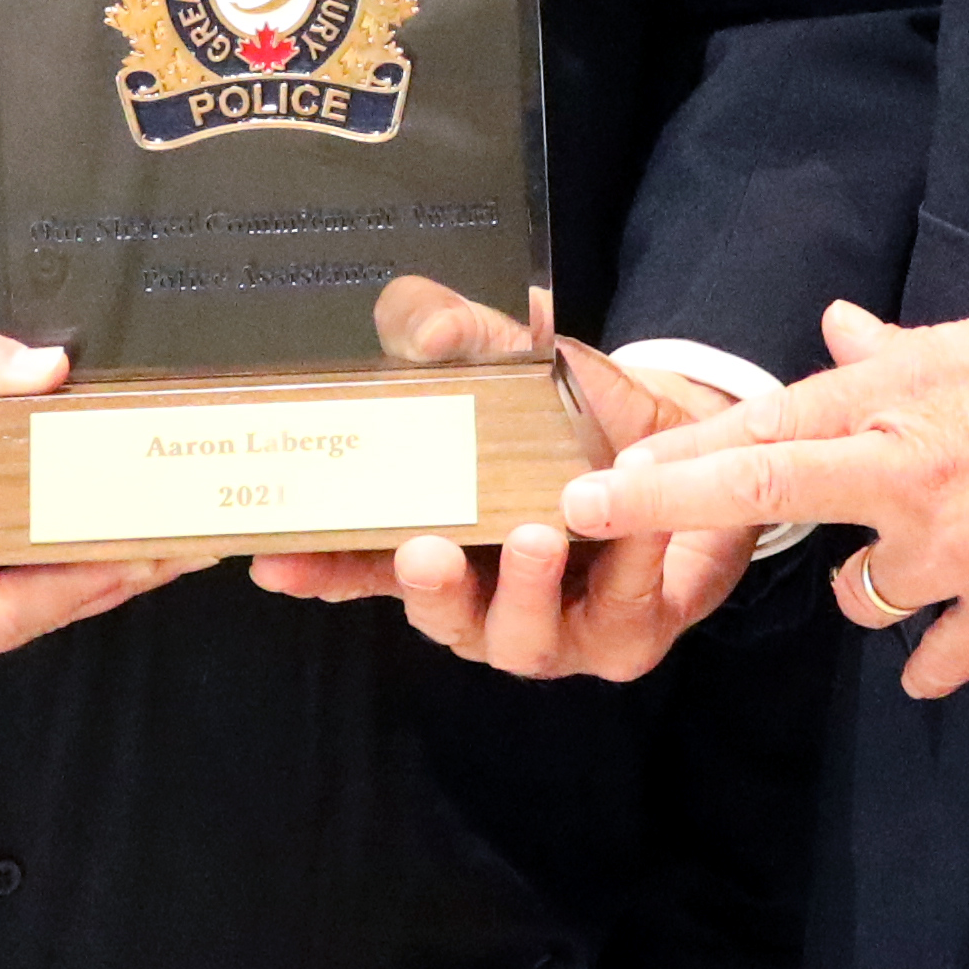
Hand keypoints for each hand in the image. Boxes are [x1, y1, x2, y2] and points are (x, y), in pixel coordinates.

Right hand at [0, 319, 183, 687]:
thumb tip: (51, 369)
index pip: (2, 605)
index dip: (77, 583)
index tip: (141, 552)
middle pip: (19, 626)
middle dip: (101, 587)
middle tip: (176, 551)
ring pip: (17, 635)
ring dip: (91, 597)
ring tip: (164, 557)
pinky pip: (3, 634)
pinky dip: (59, 602)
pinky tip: (114, 569)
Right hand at [244, 279, 756, 683]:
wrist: (694, 442)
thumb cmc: (584, 415)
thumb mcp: (523, 356)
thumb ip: (468, 333)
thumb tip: (428, 327)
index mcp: (444, 537)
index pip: (364, 562)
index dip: (320, 567)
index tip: (275, 562)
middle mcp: (486, 597)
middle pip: (436, 614)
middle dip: (427, 588)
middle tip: (425, 551)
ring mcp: (554, 628)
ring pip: (519, 638)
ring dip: (524, 590)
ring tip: (537, 536)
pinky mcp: (624, 641)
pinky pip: (620, 615)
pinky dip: (628, 567)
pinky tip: (638, 525)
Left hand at [564, 292, 968, 702]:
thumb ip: (905, 354)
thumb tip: (834, 337)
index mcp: (911, 397)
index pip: (764, 425)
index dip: (670, 456)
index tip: (593, 475)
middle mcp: (917, 474)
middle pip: (762, 494)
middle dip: (662, 509)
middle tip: (586, 521)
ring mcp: (965, 553)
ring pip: (858, 598)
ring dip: (872, 587)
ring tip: (927, 558)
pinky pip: (937, 660)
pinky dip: (937, 654)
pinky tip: (955, 641)